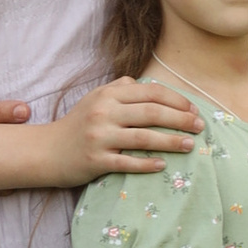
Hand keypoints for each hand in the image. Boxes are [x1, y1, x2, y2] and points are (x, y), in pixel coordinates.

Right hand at [53, 76, 206, 184]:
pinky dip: (148, 164)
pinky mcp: (95, 160)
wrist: (47, 151)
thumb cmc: (77, 124)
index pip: (150, 92)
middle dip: (181, 119)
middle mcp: (104, 113)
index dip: (176, 100)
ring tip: (190, 145)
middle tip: (200, 127)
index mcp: (108, 95)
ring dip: (171, 142)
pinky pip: (127, 162)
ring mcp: (99, 137)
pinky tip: (163, 165)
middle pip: (151, 113)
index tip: (193, 110)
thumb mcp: (95, 98)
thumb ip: (120, 88)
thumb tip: (144, 82)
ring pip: (144, 138)